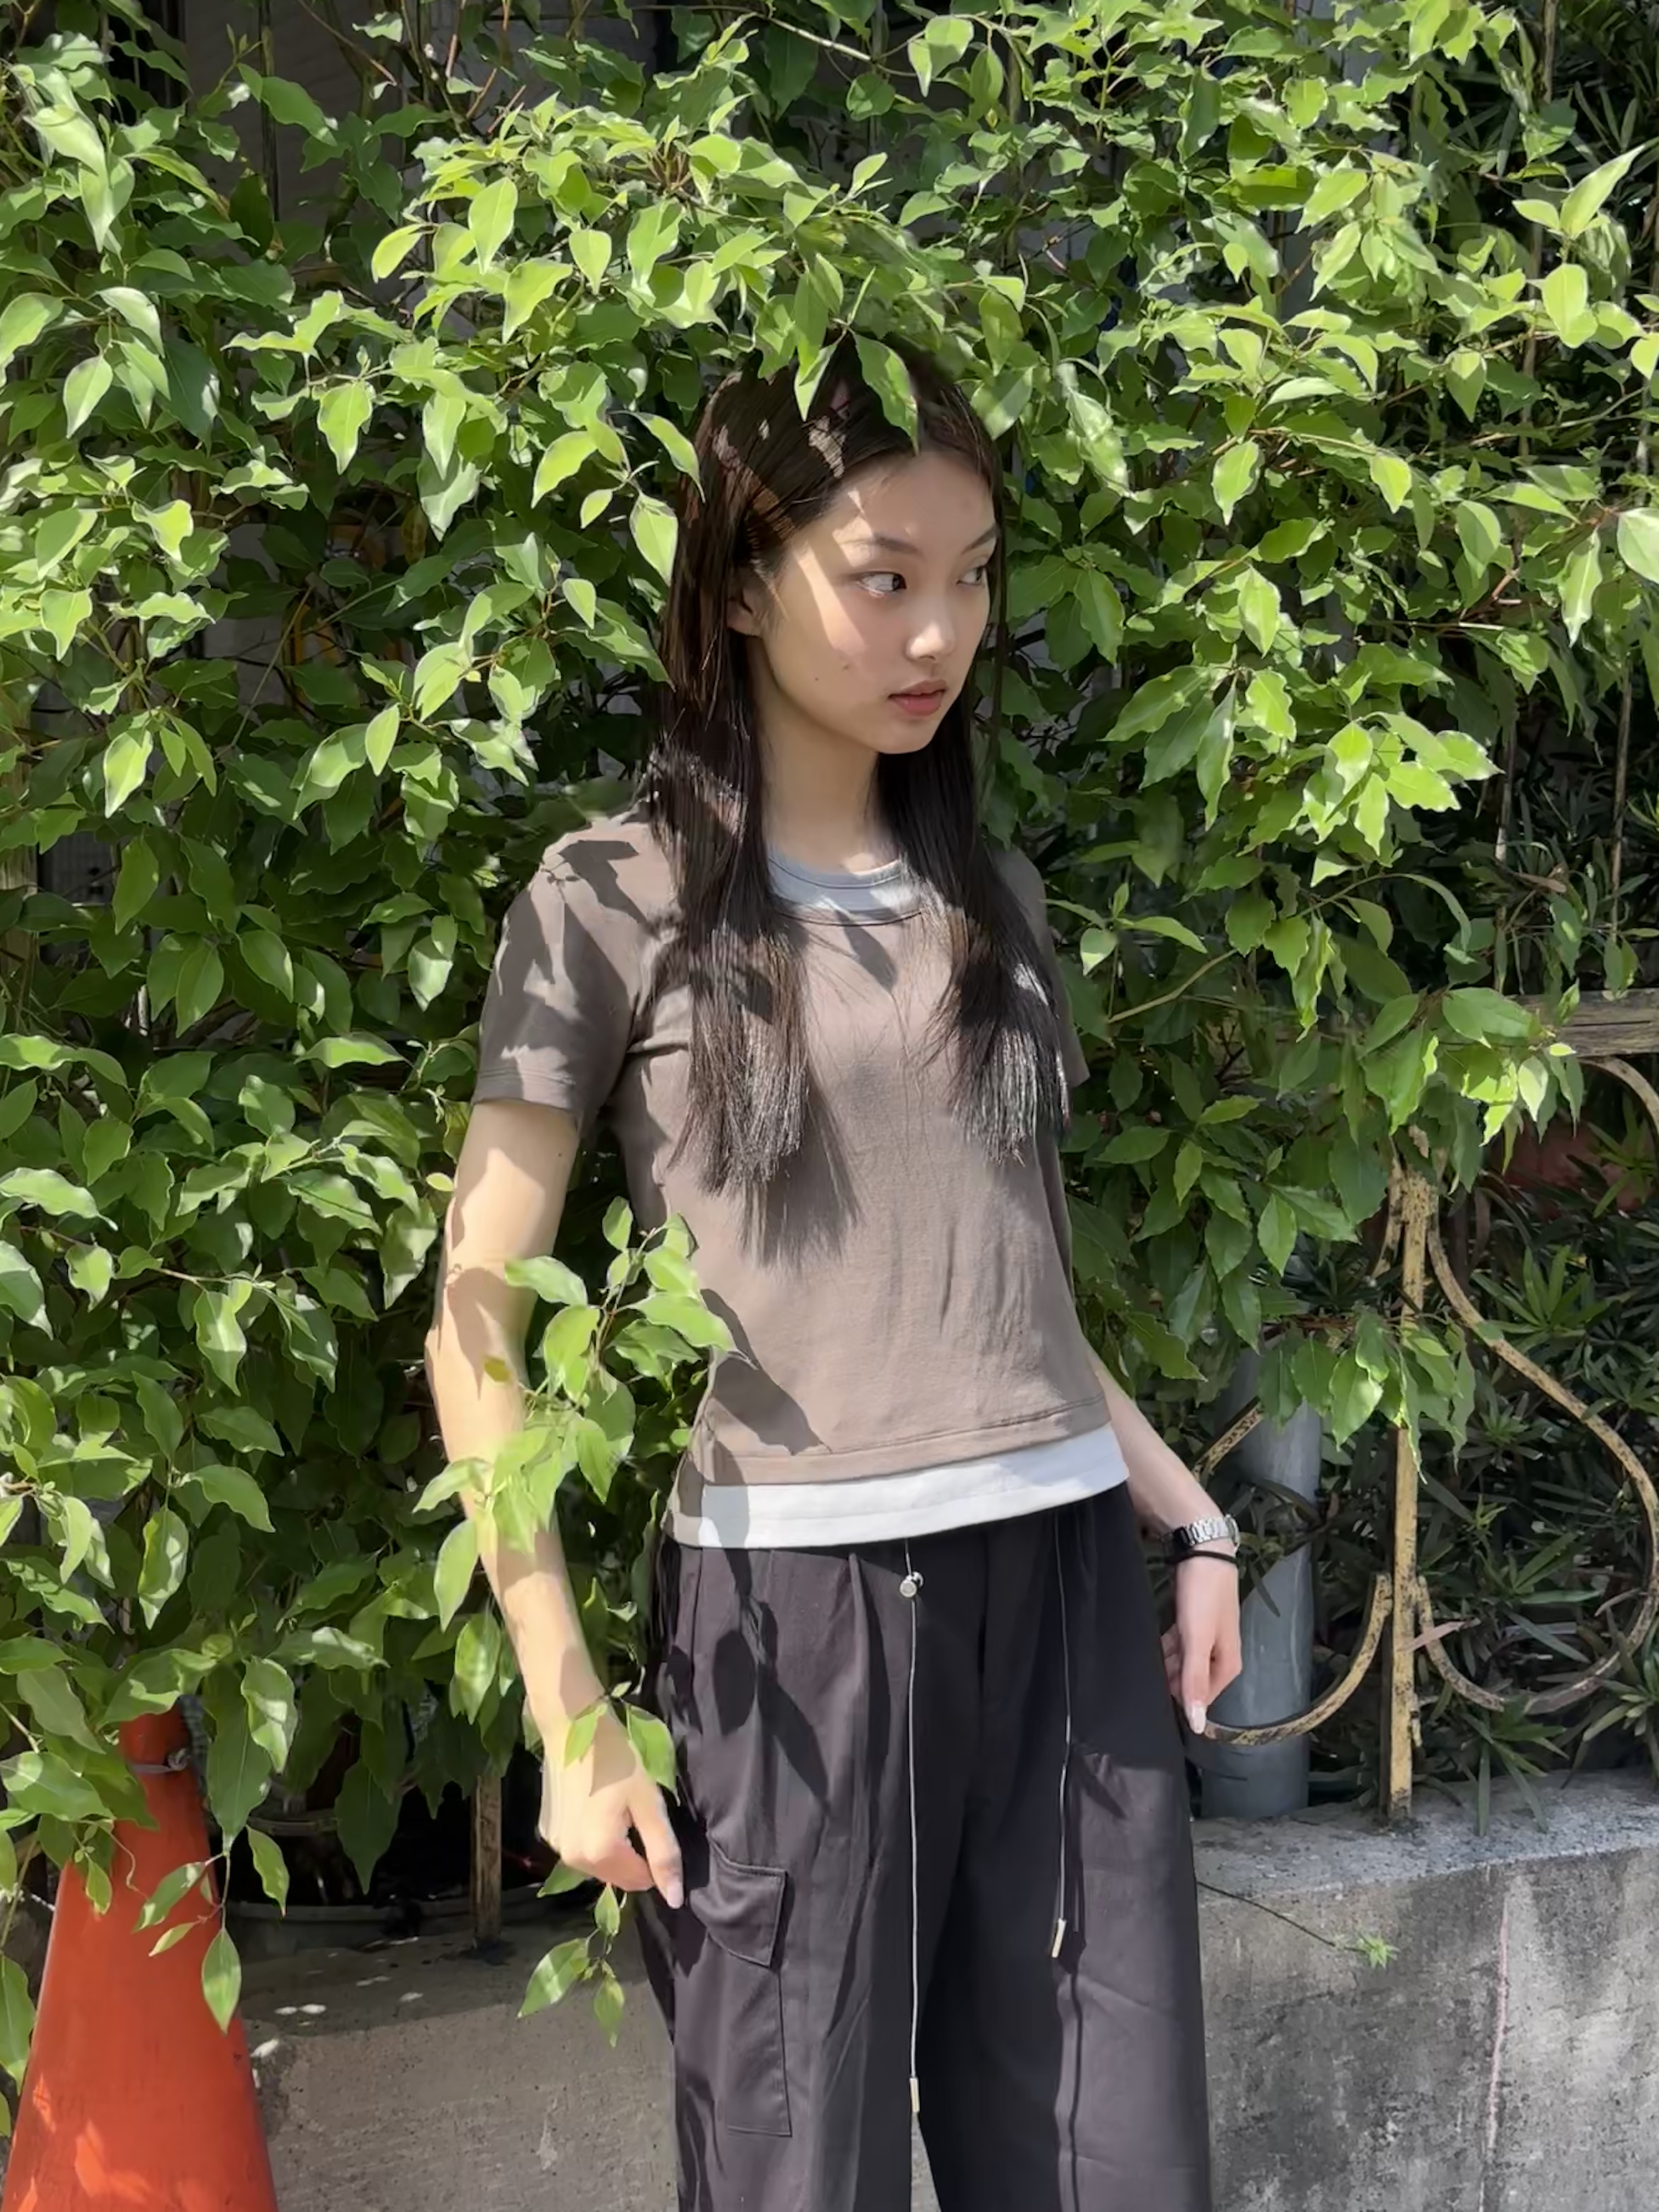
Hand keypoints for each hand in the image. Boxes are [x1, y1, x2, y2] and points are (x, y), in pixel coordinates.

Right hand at [538, 1704, 683, 1908]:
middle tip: (633, 1810)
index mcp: (600, 1853)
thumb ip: (663, 1852)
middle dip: (632, 1852)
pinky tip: (593, 1803)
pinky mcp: (547, 1831)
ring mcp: (555, 1846)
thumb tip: (674, 1899)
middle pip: (618, 1875)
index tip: (650, 1821)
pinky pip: (579, 1847)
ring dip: (612, 1845)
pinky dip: (591, 1835)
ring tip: (613, 1805)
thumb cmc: (617, 1759)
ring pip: (598, 1863)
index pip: (641, 1881)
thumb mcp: (649, 1802)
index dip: (653, 1856)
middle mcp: (572, 1860)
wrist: (572, 1724)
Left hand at [1161, 1557, 1242, 1736]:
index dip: (1183, 1705)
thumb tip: (1197, 1725)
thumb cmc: (1203, 1597)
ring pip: (1183, 1662)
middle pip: (1194, 1680)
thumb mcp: (1198, 1641)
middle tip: (1143, 1686)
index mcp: (1228, 1663)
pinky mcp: (1193, 1620)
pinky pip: (1178, 1644)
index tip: (1156, 1708)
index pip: (1204, 1698)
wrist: (1203, 1548)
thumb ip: (1195, 1681)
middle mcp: (1220, 1652)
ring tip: (1142, 1670)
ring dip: (1166, 1666)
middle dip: (1172, 1684)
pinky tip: (1150, 1649)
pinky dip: (1166, 1649)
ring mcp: (1207, 1635)